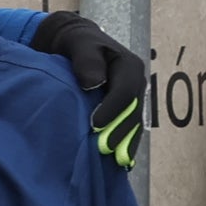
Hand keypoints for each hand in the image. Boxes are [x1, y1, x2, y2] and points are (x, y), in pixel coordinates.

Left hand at [27, 12, 144, 169]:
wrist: (71, 44)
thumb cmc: (75, 42)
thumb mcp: (79, 43)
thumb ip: (86, 59)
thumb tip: (94, 82)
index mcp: (129, 66)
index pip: (124, 91)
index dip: (112, 109)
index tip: (95, 125)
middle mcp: (135, 84)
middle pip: (131, 111)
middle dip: (120, 132)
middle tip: (105, 151)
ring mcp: (130, 98)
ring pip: (131, 123)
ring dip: (124, 142)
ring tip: (115, 162)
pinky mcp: (122, 109)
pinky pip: (126, 127)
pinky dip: (123, 143)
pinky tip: (118, 162)